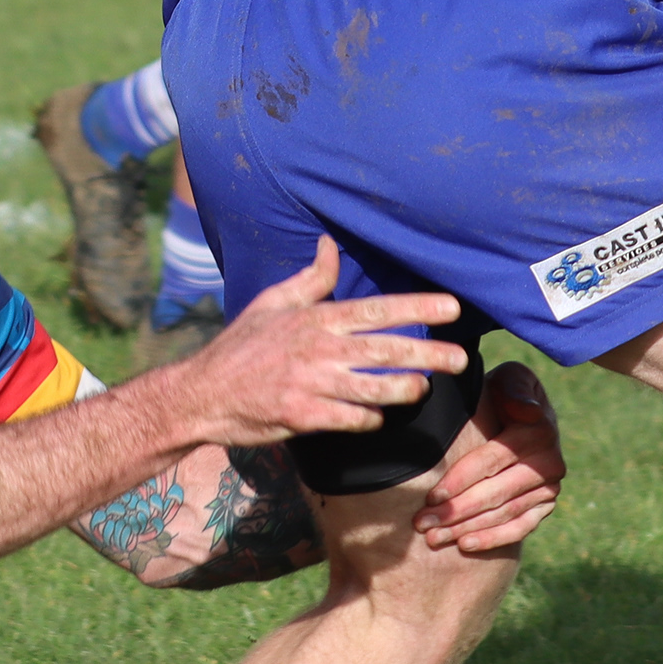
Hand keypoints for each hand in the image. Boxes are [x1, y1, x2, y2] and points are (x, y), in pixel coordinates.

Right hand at [170, 241, 464, 447]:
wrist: (201, 394)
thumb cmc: (240, 346)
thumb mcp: (272, 303)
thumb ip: (309, 278)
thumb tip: (328, 243)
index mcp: (315, 319)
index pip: (377, 310)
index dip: (418, 308)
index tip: (452, 307)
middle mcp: (317, 349)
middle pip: (385, 350)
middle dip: (428, 353)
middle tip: (461, 358)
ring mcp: (310, 384)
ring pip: (374, 388)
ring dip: (404, 389)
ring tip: (424, 388)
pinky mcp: (302, 417)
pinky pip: (350, 419)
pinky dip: (368, 419)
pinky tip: (377, 417)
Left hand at [416, 362, 564, 553]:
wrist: (521, 414)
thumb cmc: (504, 394)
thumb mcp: (511, 379)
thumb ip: (515, 389)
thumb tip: (527, 411)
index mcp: (538, 431)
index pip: (491, 461)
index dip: (460, 480)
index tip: (431, 496)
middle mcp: (549, 463)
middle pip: (495, 493)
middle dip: (455, 511)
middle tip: (422, 524)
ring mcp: (549, 488)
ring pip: (504, 514)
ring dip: (467, 528)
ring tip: (434, 537)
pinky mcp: (545, 506)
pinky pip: (521, 528)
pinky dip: (493, 538)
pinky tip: (465, 544)